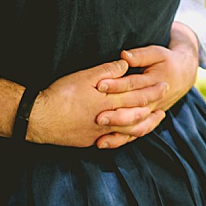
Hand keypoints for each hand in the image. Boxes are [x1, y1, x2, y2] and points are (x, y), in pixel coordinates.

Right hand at [27, 59, 168, 148]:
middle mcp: (109, 119)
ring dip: (144, 125)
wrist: (40, 118)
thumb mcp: (84, 76)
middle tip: (164, 105)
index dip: (152, 91)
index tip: (164, 86)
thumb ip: (107, 70)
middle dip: (152, 108)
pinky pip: (115, 141)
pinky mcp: (90, 141)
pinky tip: (129, 135)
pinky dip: (126, 137)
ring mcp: (100, 133)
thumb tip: (125, 64)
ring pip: (129, 131)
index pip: (137, 95)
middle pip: (137, 114)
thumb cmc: (61, 94)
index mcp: (109, 101)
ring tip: (154, 121)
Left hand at [92, 23, 200, 146]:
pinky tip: (102, 143)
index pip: (133, 85)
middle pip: (134, 111)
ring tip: (99, 136)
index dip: (116, 85)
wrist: (183, 76)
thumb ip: (140, 55)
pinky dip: (119, 140)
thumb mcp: (156, 53)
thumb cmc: (166, 61)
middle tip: (98, 117)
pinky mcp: (147, 121)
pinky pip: (135, 134)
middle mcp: (154, 102)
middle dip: (116, 115)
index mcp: (155, 83)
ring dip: (117, 131)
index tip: (99, 84)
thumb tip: (124, 56)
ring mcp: (151, 114)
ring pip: (136, 127)